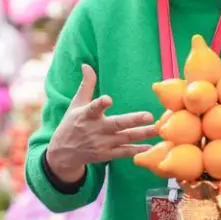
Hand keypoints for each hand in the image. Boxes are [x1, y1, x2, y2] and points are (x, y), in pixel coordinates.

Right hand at [46, 64, 157, 182]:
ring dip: (142, 134)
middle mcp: (95, 130)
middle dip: (133, 121)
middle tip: (149, 116)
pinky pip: (123, 152)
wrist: (63, 153)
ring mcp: (101, 144)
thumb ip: (86, 85)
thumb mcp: (76, 104)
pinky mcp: (106, 155)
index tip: (107, 99)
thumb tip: (86, 65)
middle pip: (116, 124)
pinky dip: (136, 150)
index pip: (93, 108)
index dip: (100, 104)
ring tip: (157, 129)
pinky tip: (150, 146)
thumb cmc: (71, 124)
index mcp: (86, 115)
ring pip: (124, 138)